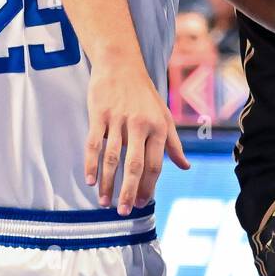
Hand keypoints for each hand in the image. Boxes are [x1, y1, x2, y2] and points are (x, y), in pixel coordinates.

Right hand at [86, 68, 188, 215]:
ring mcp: (118, 120)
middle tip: (124, 212)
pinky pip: (94, 144)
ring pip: (112, 159)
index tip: (142, 204)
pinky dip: (91, 165)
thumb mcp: (164, 115)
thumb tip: (185, 167)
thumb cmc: (144, 93)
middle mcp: (140, 124)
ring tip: (105, 202)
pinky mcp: (99, 115)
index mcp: (159, 127)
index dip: (148, 187)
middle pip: (134, 166)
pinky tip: (89, 181)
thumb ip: (174, 143)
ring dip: (107, 183)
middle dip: (130, 192)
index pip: (155, 164)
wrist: (120, 63)